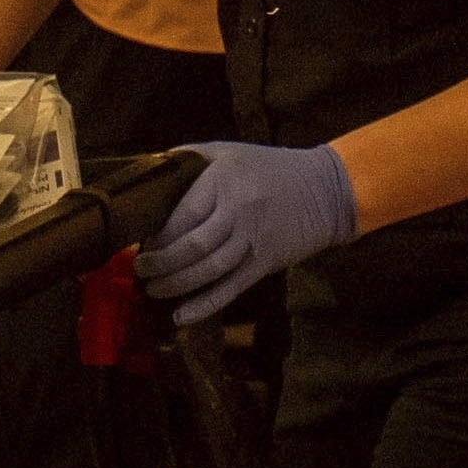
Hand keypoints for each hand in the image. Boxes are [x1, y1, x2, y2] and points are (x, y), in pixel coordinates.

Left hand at [139, 141, 359, 316]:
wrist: (327, 189)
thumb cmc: (270, 168)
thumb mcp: (229, 151)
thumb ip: (190, 156)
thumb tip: (151, 166)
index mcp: (223, 181)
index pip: (181, 216)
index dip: (157, 236)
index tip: (141, 243)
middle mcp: (238, 211)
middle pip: (191, 247)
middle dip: (160, 264)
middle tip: (141, 270)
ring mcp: (253, 239)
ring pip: (208, 271)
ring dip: (176, 285)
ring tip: (153, 290)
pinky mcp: (265, 262)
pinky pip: (230, 288)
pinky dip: (204, 305)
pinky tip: (180, 316)